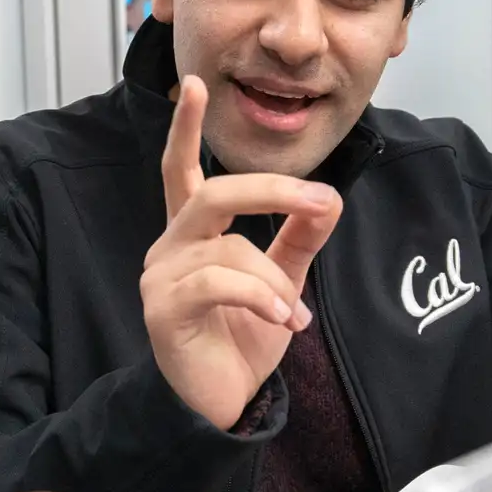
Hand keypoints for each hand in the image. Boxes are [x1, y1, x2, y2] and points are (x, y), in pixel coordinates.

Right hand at [142, 77, 341, 429]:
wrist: (219, 407)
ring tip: (293, 314)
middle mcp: (168, 248)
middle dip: (272, 192)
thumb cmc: (239, 343)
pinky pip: (218, 282)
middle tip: (322, 200)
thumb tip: (332, 196)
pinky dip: (261, 298)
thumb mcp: (281, 282)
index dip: (185, 128)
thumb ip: (300, 239)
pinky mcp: (163, 310)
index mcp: (191, 236)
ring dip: (274, 280)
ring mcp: (159, 279)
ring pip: (227, 246)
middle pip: (212, 194)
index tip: (195, 83)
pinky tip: (282, 321)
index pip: (182, 171)